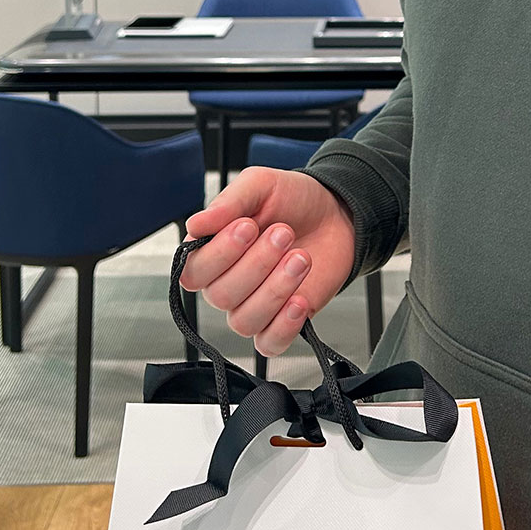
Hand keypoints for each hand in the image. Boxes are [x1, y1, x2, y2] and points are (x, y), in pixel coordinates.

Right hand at [181, 168, 354, 355]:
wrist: (336, 213)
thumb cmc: (293, 199)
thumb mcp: (260, 185)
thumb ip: (228, 203)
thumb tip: (195, 223)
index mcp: (213, 252)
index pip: (195, 272)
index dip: (220, 254)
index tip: (248, 225)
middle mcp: (228, 283)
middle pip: (221, 296)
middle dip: (257, 263)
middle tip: (283, 233)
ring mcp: (254, 305)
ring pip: (244, 320)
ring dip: (275, 290)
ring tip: (300, 258)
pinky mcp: (282, 322)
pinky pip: (268, 343)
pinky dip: (283, 326)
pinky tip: (299, 300)